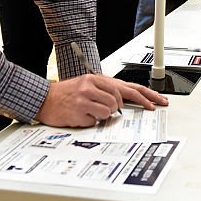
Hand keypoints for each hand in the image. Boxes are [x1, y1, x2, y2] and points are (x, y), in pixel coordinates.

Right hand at [36, 74, 168, 126]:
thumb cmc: (65, 94)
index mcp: (96, 79)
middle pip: (120, 99)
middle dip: (120, 109)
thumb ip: (104, 91)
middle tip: (122, 112)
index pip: (127, 86)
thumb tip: (121, 103)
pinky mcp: (79, 110)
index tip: (156, 103)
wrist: (43, 99)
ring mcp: (85, 97)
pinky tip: (80, 116)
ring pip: (110, 111)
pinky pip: (95, 120)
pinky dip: (90, 121)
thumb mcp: (86, 85)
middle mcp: (92, 85)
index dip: (145, 96)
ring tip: (89, 112)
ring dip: (102, 116)